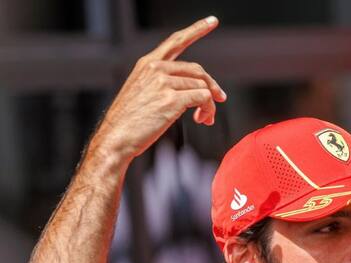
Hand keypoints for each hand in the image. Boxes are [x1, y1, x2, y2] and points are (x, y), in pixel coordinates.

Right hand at [91, 16, 226, 161]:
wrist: (116, 137)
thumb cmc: (130, 121)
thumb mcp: (142, 93)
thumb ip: (163, 84)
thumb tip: (195, 91)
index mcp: (147, 64)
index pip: (175, 41)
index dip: (196, 30)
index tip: (212, 21)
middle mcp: (155, 68)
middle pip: (198, 70)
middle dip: (212, 86)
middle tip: (219, 99)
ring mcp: (163, 82)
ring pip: (203, 87)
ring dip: (209, 105)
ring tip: (204, 118)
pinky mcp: (172, 99)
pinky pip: (203, 98)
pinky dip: (208, 109)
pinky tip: (202, 119)